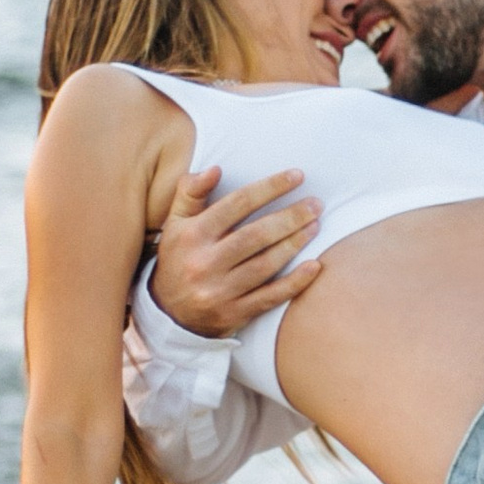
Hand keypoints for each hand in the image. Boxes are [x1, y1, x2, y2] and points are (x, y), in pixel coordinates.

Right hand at [149, 163, 324, 339]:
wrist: (167, 313)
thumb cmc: (179, 257)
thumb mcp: (176, 222)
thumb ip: (191, 192)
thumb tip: (215, 169)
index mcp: (192, 235)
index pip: (237, 204)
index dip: (270, 188)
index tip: (297, 176)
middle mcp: (204, 263)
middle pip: (256, 235)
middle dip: (290, 217)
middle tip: (316, 204)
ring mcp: (219, 292)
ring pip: (265, 265)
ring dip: (295, 244)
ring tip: (316, 225)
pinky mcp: (233, 314)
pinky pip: (270, 297)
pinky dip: (295, 283)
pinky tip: (314, 266)